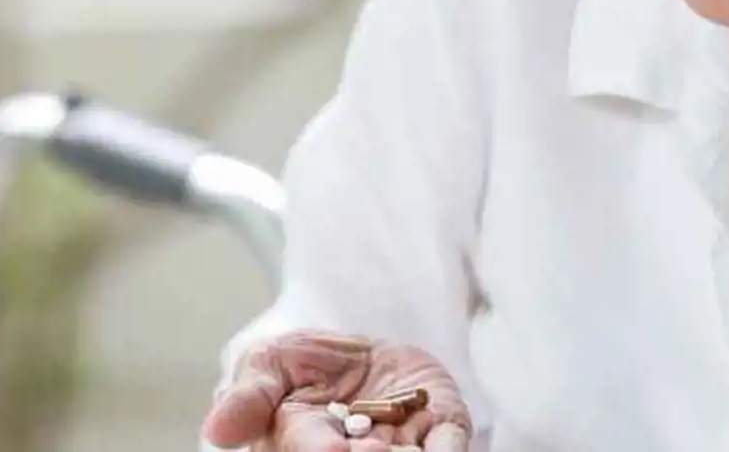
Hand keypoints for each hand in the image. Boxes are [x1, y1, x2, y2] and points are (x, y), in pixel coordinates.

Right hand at [202, 330, 470, 451]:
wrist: (368, 351)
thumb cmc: (309, 365)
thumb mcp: (271, 364)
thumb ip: (250, 395)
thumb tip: (216, 431)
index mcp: (304, 442)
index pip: (310, 449)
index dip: (320, 449)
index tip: (332, 449)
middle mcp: (354, 450)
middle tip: (369, 449)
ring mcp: (401, 445)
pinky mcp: (441, 430)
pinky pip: (449, 447)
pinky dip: (447, 451)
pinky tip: (442, 451)